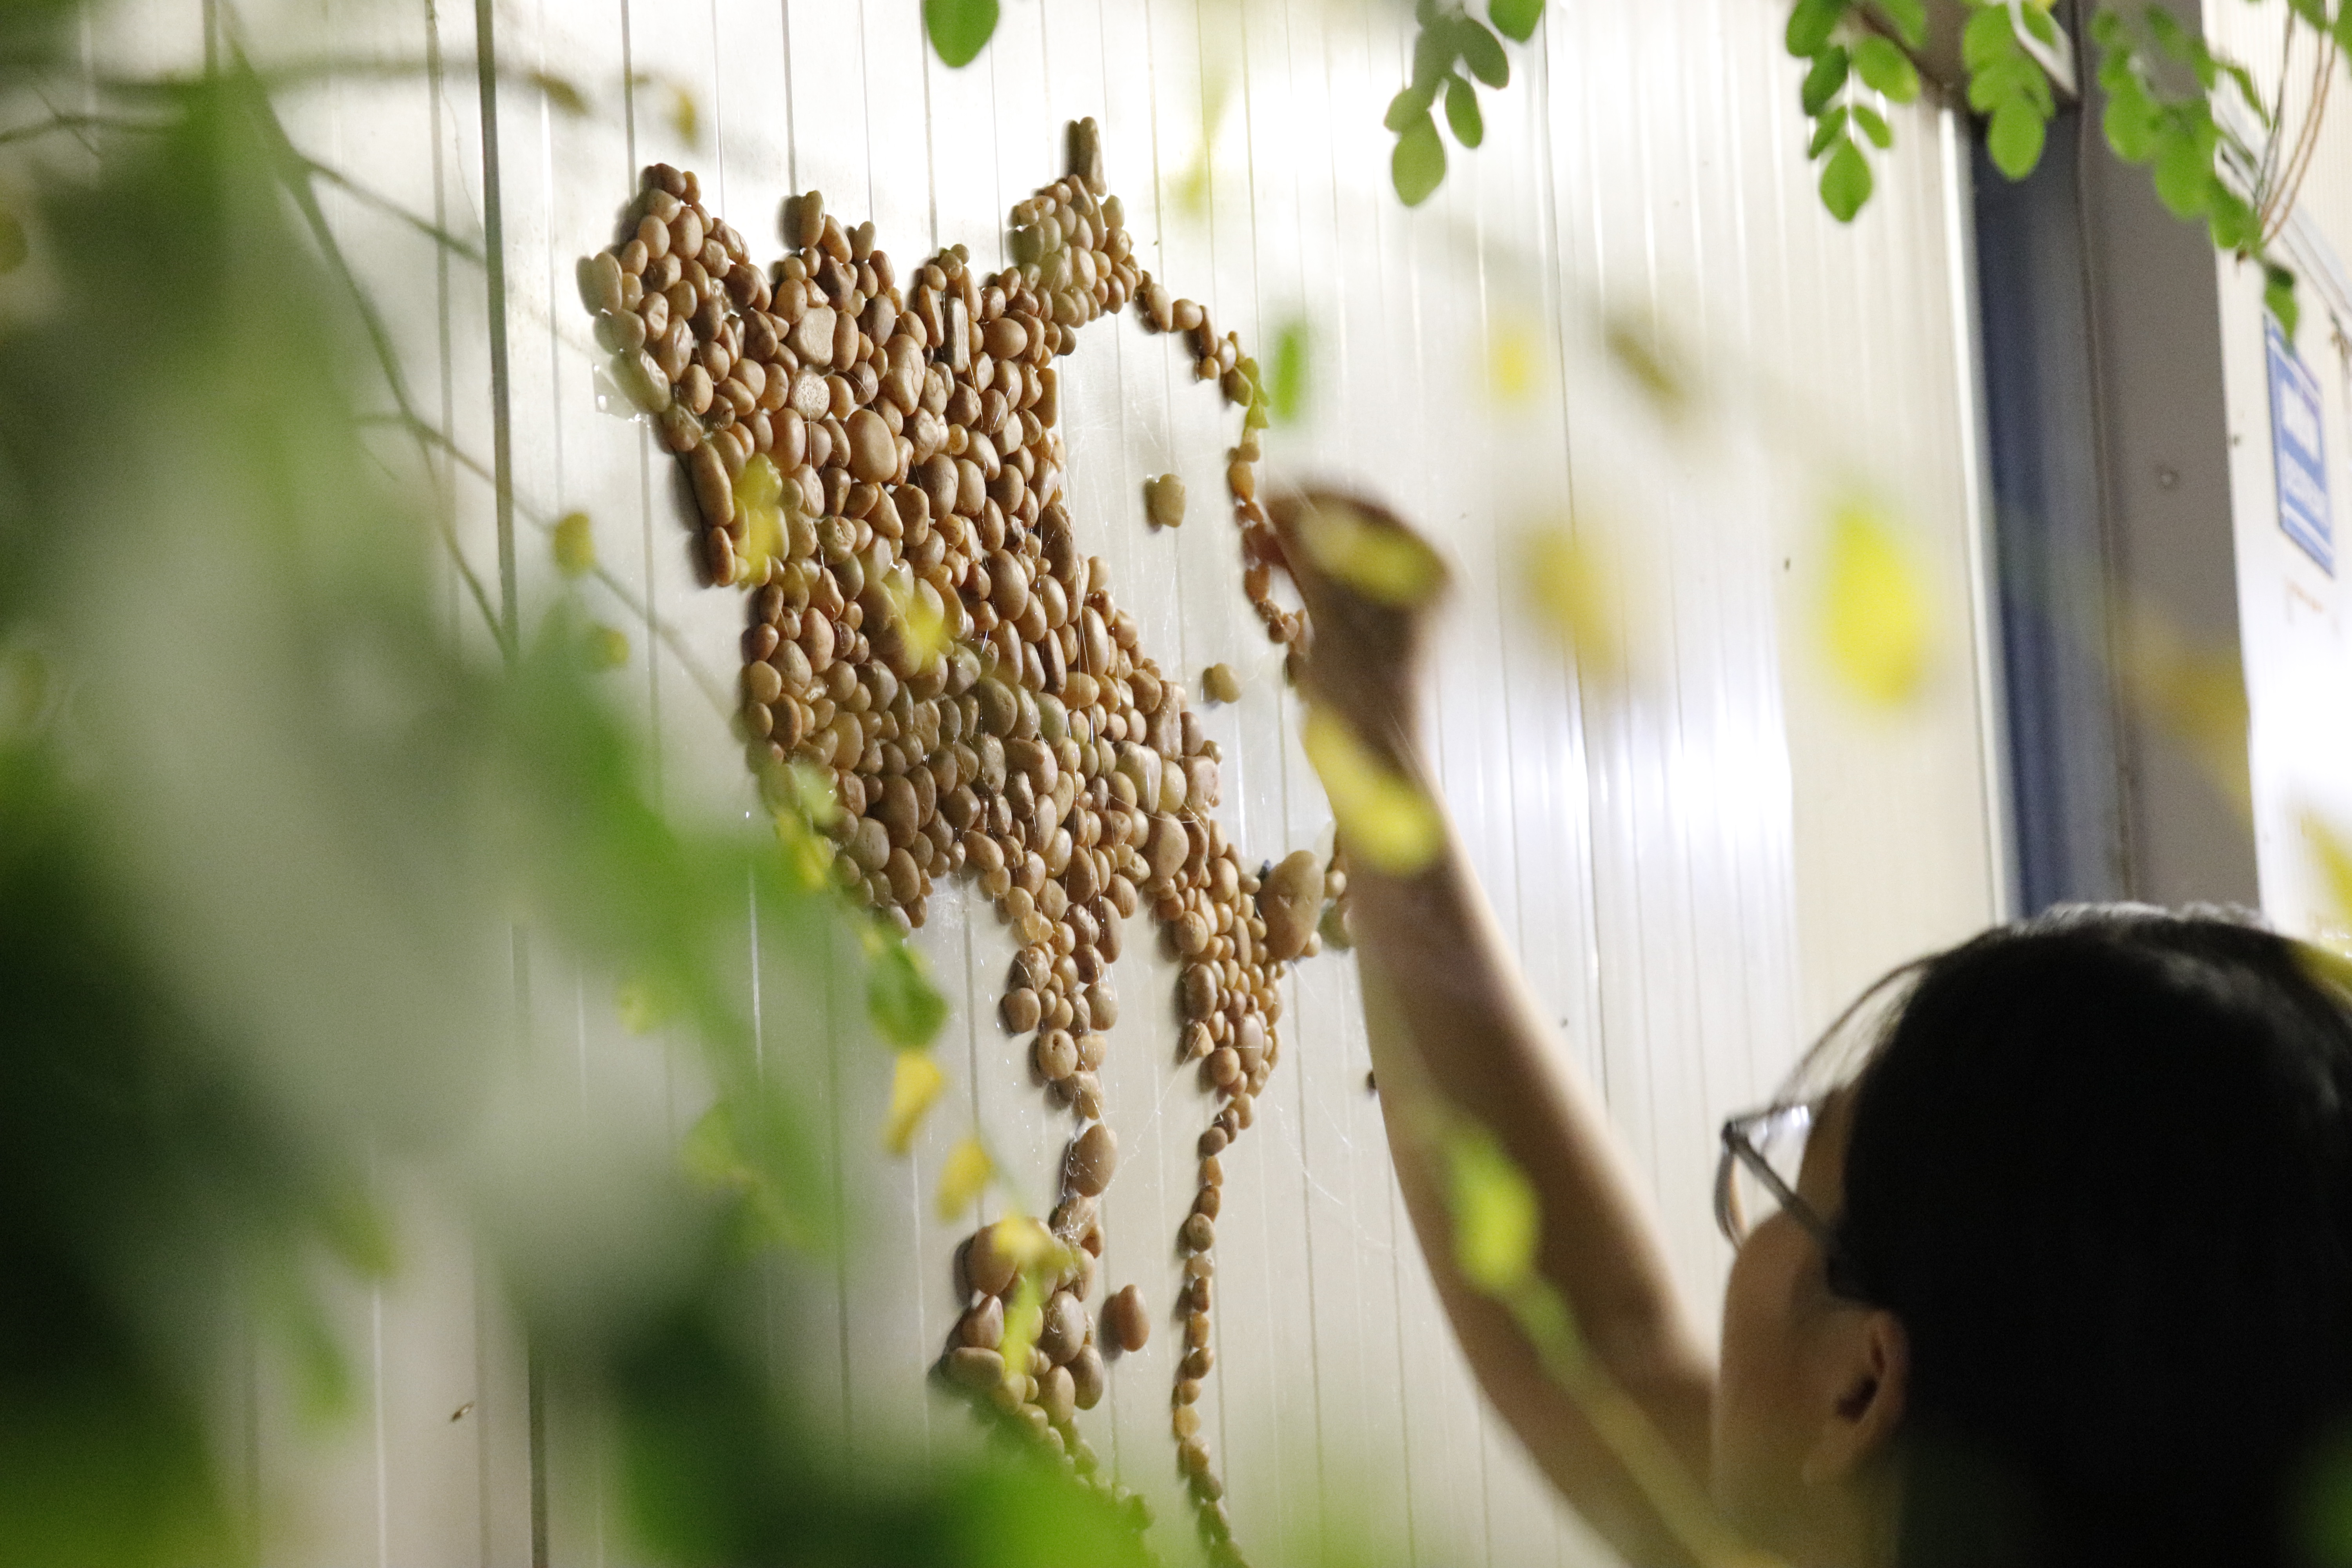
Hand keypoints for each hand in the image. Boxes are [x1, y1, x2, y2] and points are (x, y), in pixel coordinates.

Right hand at [1267, 488, 1449, 762]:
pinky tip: (1265, 569)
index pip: (1369, 507)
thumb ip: (1311, 551)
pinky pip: (1329, 588)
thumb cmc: (1365, 684)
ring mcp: (1389, 606)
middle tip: (1254, 515)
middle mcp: (1415, 581)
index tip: (1270, 489)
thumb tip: (1283, 500)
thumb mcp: (1334, 607)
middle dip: (1300, 522)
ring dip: (1293, 548)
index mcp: (1428, 567)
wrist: (1371, 754)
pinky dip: (1298, 577)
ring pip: (1335, 559)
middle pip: (1350, 531)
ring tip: (1252, 541)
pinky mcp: (1364, 631)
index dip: (1316, 494)